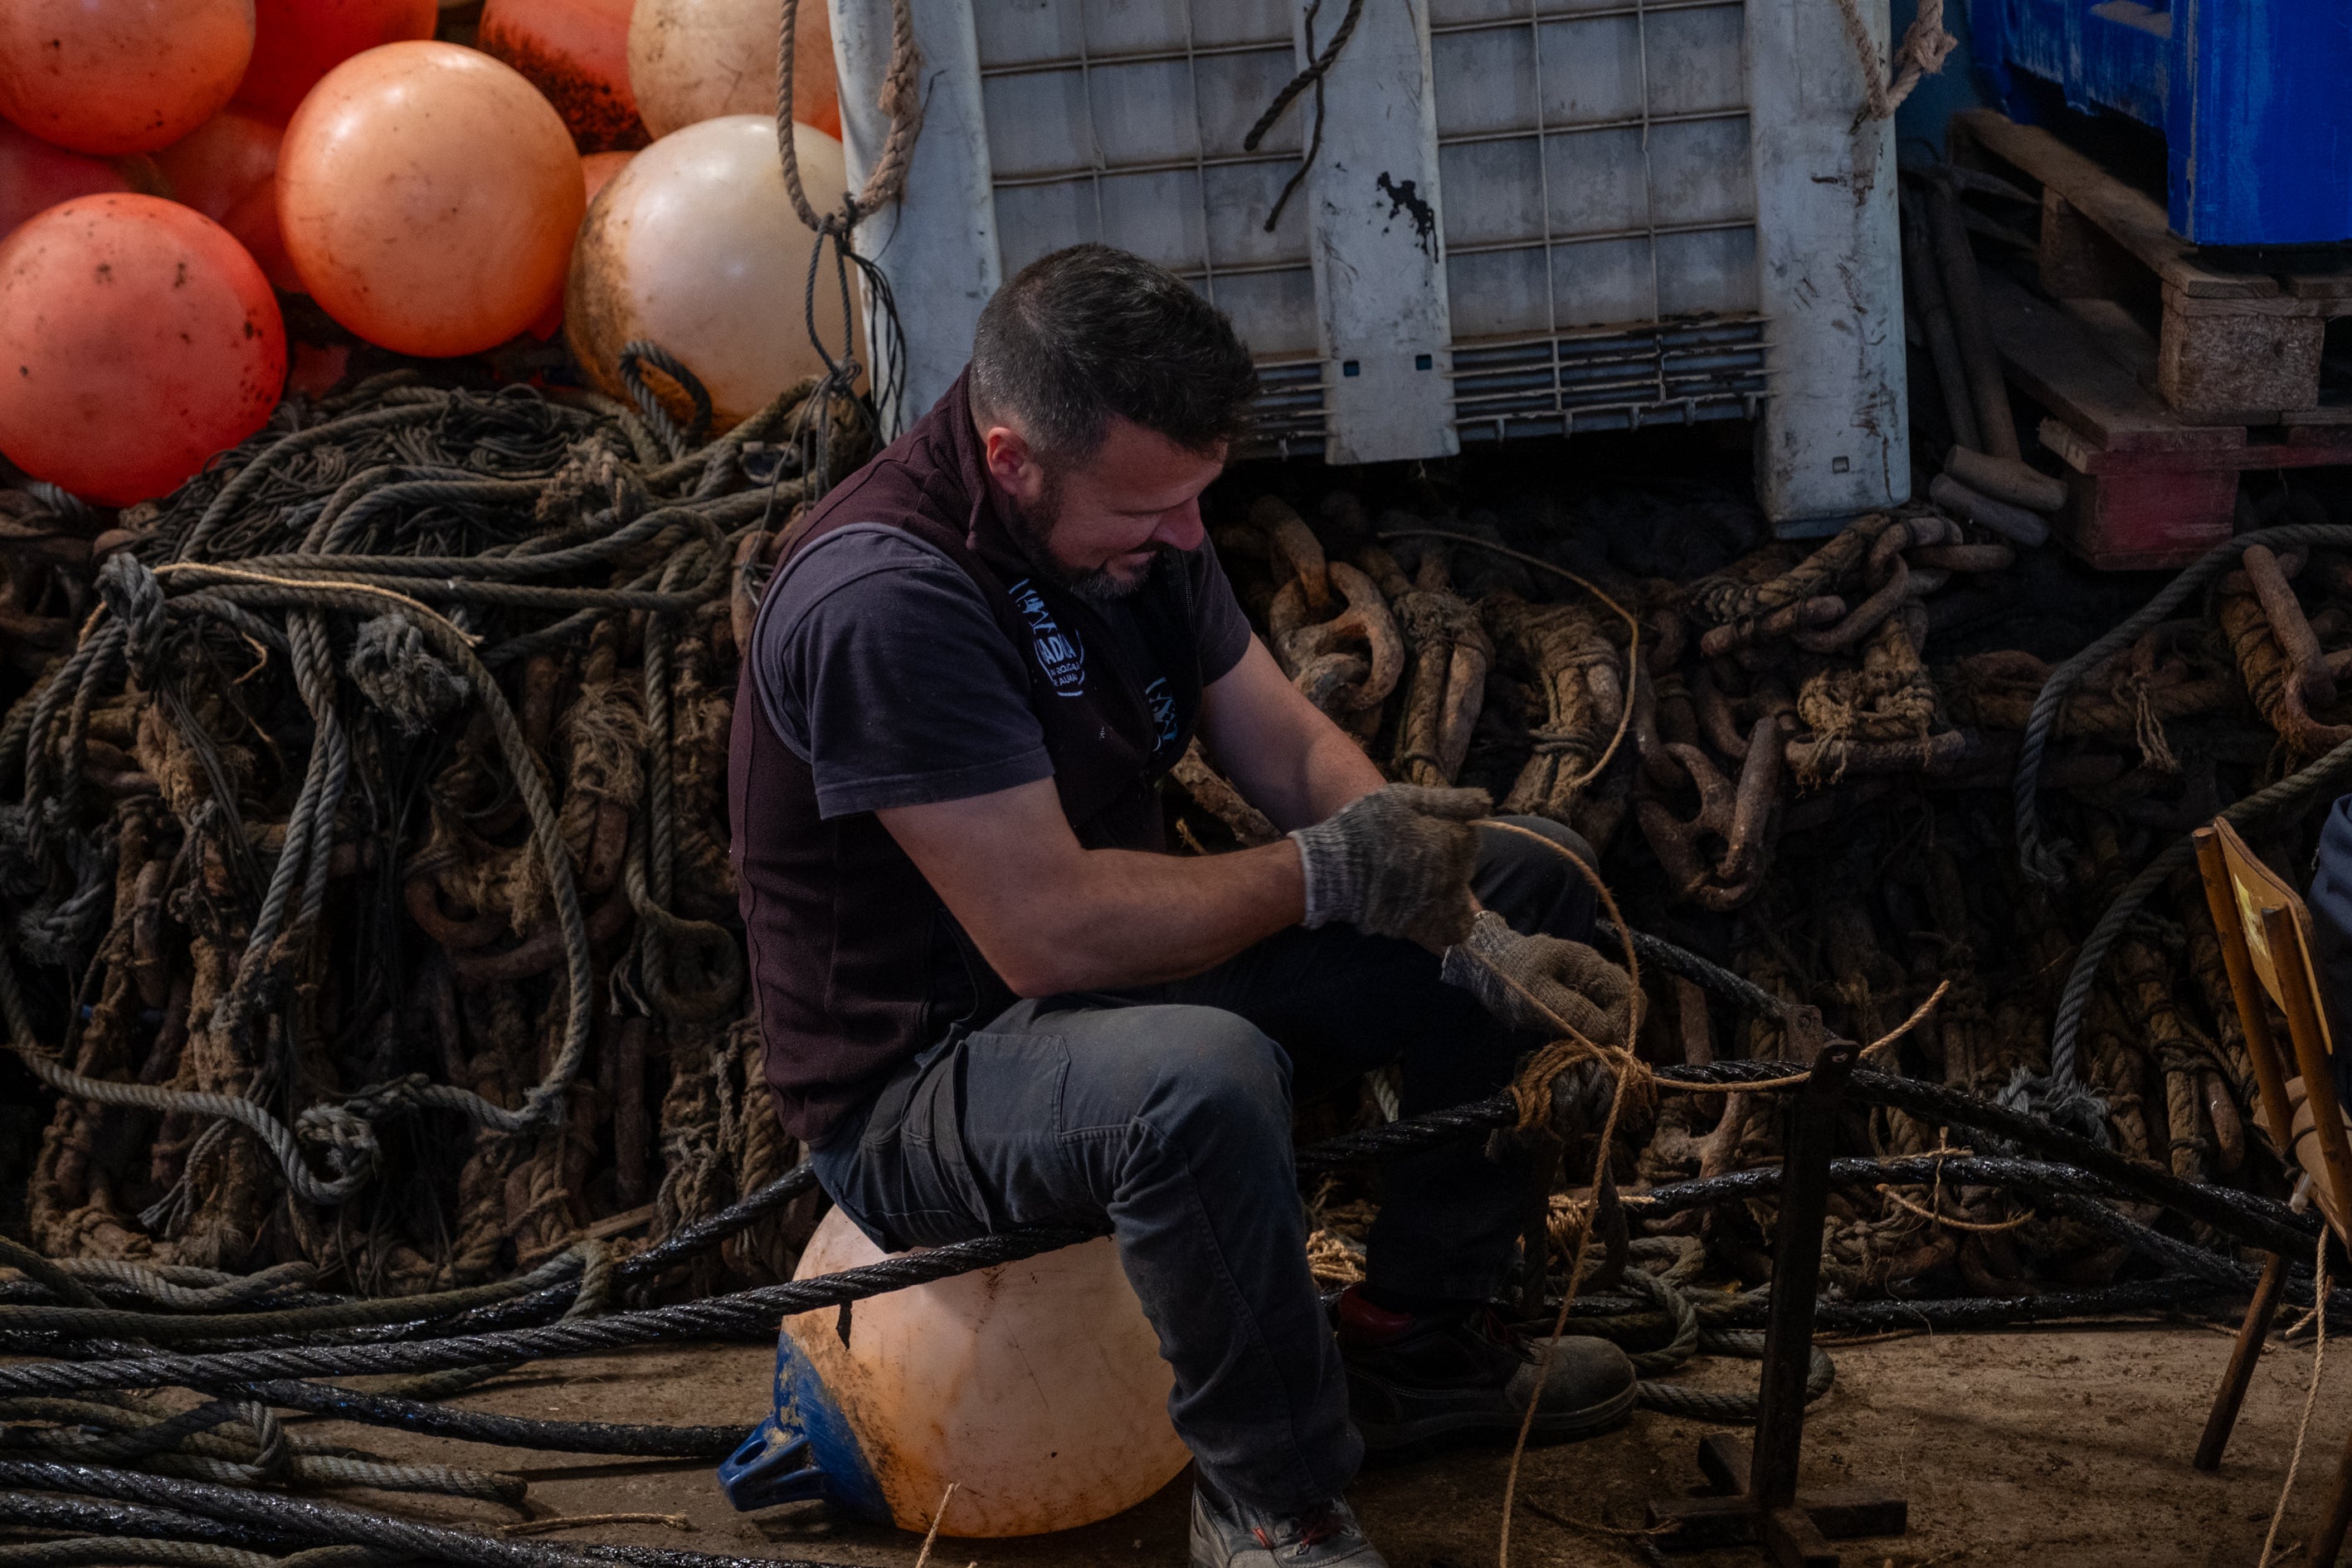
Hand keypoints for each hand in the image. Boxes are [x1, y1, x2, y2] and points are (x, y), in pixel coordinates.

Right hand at [1289, 784, 1488, 947]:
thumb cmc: (1364, 827)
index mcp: (1449, 843)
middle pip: (1465, 872)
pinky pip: (1447, 932)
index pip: (1470, 840)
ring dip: (1449, 897)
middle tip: (1416, 857)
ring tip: (1418, 886)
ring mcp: (1435, 906)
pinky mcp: (1418, 928)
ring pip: (1462, 906)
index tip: (1428, 832)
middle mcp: (1449, 877)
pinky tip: (1419, 909)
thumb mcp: (1404, 800)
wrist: (1331, 869)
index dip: (1452, 834)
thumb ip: (1450, 802)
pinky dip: (1441, 924)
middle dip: (1450, 864)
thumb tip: (1487, 803)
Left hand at [1441, 910, 1631, 1045]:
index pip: (1628, 995)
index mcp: (1589, 965)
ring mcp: (1586, 983)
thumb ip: (1571, 1012)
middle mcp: (1595, 972)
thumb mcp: (1534, 995)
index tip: (1604, 1049)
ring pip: (1613, 1011)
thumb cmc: (1505, 975)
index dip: (1623, 1024)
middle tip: (1597, 1053)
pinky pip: (1596, 1015)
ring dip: (1605, 1034)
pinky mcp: (1576, 996)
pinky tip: (1575, 1043)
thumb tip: (1607, 1033)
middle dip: (1618, 1031)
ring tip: (1585, 1051)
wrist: (1482, 962)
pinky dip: (1591, 1032)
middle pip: (1627, 1003)